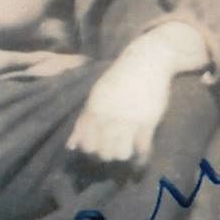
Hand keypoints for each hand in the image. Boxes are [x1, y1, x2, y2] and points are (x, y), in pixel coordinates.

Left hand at [67, 29, 186, 165]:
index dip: (91, 151)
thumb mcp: (97, 96)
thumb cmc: (120, 78)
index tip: (98, 148)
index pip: (86, 145)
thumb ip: (83, 122)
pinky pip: (142, 148)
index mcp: (94, 110)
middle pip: (103, 153)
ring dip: (123, 156)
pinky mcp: (148, 121)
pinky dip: (141, 158)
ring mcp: (129, 119)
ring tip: (127, 153)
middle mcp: (109, 116)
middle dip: (108, 156)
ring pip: (121, 153)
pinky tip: (140, 158)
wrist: (147, 60)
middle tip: (114, 151)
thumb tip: (70, 147)